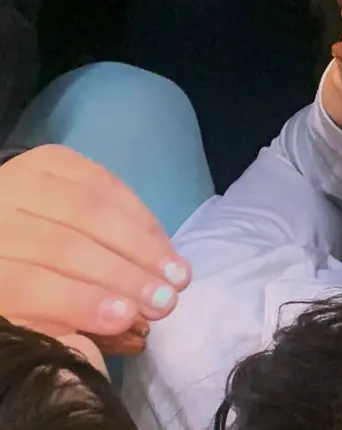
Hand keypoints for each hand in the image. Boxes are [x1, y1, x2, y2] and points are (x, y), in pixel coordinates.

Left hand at [0, 146, 189, 338]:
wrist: (9, 237)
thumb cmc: (23, 295)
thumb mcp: (29, 324)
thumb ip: (62, 328)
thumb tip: (123, 328)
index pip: (23, 282)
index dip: (77, 300)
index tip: (127, 318)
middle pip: (61, 245)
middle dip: (122, 275)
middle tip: (165, 301)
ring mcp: (18, 179)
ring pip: (89, 210)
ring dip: (143, 247)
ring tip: (178, 276)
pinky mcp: (49, 160)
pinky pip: (105, 183)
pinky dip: (141, 216)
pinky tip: (163, 244)